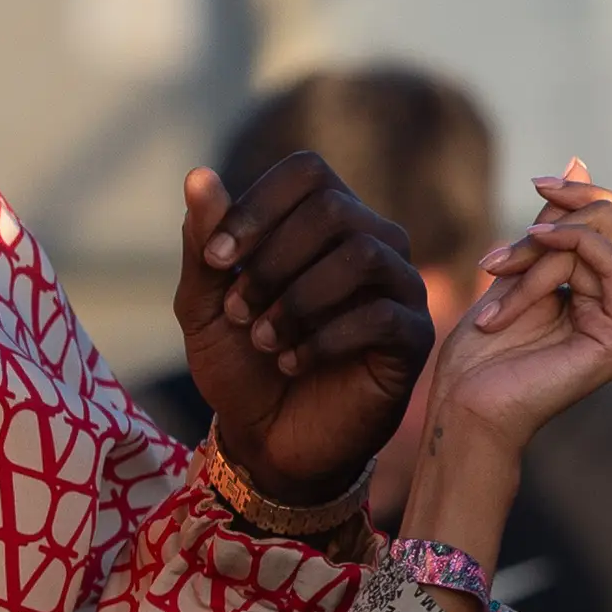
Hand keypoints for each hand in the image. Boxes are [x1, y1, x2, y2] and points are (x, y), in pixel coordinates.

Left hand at [172, 155, 434, 503]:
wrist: (268, 439)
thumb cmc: (241, 364)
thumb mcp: (205, 306)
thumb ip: (204, 244)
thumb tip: (198, 176)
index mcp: (322, 222)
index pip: (307, 172)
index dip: (257, 206)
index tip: (215, 259)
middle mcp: (370, 242)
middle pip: (334, 208)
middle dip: (273, 261)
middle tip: (240, 311)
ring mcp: (398, 288)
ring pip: (363, 255)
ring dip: (299, 299)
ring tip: (265, 340)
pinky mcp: (413, 338)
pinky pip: (382, 315)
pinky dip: (325, 338)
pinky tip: (293, 362)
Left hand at [431, 167, 611, 455]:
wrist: (465, 406)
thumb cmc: (480, 354)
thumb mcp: (514, 273)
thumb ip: (549, 228)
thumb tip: (578, 163)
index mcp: (600, 296)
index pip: (606, 224)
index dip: (578, 196)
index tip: (539, 184)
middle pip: (604, 226)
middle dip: (543, 233)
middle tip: (493, 262)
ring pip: (594, 242)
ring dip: (534, 256)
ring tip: (492, 282)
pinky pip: (607, 262)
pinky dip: (565, 248)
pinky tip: (528, 255)